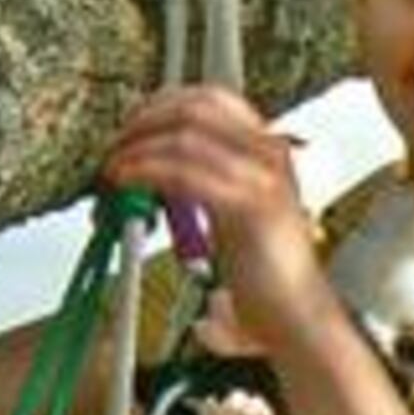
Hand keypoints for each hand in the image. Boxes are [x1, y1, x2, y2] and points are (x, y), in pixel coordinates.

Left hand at [98, 86, 336, 356]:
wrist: (299, 315)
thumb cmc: (265, 277)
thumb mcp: (232, 216)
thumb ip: (203, 187)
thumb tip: (152, 174)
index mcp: (266, 150)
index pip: (210, 98)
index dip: (161, 105)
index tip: (131, 127)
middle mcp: (268, 153)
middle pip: (193, 107)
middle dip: (143, 123)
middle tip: (115, 149)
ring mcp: (263, 175)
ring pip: (184, 135)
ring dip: (137, 148)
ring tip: (114, 171)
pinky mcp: (250, 204)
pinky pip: (183, 173)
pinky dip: (145, 172)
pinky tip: (127, 184)